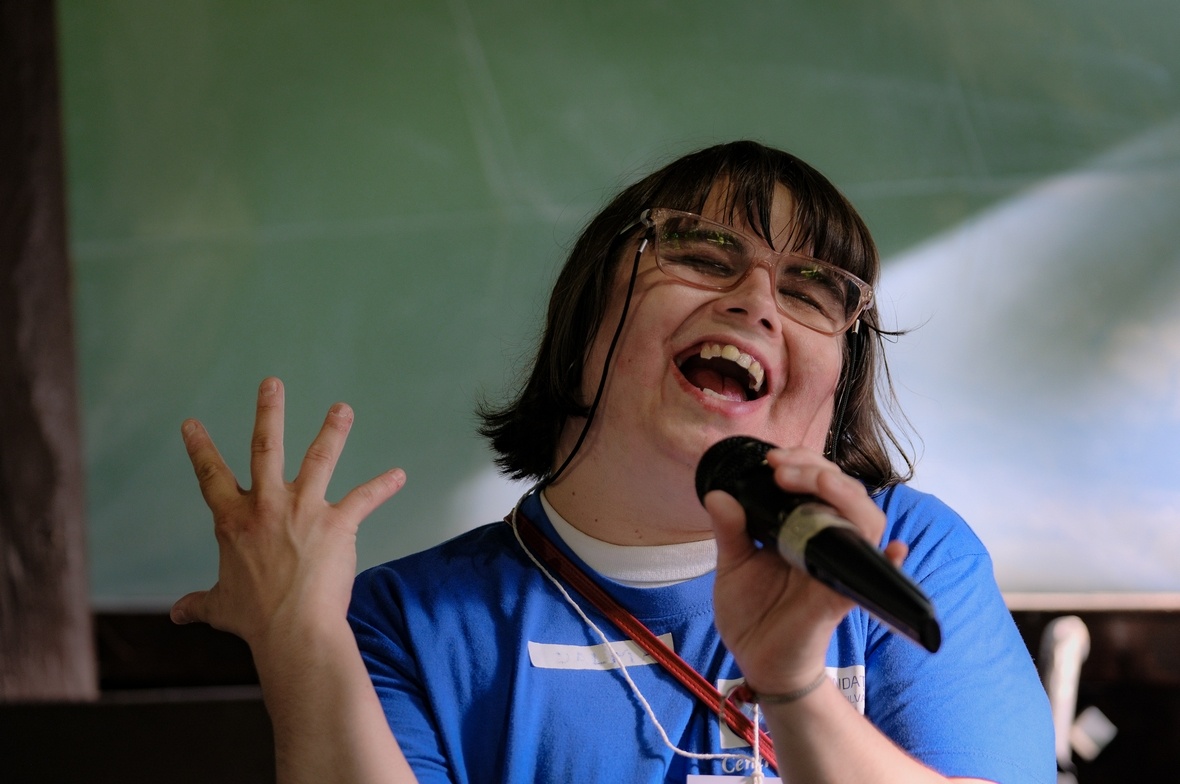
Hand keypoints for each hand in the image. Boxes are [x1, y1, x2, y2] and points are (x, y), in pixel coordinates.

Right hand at [170, 378, 405, 656]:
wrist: (293, 631)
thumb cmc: (255, 621)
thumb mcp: (219, 608)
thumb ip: (199, 603)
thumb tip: (177, 614)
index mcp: (234, 521)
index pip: (211, 477)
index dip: (200, 449)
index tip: (192, 423)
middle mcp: (268, 506)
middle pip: (265, 448)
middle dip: (269, 412)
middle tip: (272, 382)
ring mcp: (304, 510)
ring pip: (319, 458)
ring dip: (333, 430)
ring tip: (342, 408)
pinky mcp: (339, 523)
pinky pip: (365, 499)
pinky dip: (384, 487)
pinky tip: (399, 476)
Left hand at [705, 447, 906, 694]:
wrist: (757, 661)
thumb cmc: (752, 613)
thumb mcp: (733, 564)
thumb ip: (729, 531)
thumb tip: (718, 494)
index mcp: (802, 529)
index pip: (819, 483)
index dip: (803, 463)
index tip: (772, 459)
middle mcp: (826, 542)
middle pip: (845, 492)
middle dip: (816, 468)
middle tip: (780, 466)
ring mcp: (837, 567)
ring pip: (865, 522)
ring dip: (843, 495)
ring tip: (814, 481)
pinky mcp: (839, 596)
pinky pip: (873, 575)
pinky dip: (890, 562)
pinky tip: (895, 550)